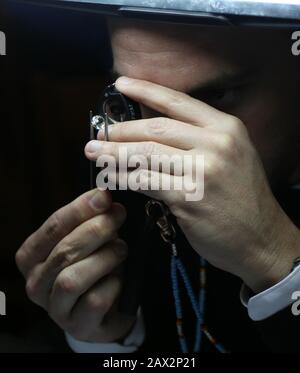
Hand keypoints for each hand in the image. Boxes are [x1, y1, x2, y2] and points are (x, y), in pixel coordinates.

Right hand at [16, 189, 135, 341]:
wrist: (105, 305)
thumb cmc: (92, 266)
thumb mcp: (86, 240)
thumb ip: (89, 220)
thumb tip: (103, 197)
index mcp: (32, 256)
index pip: (53, 228)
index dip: (79, 210)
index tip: (103, 196)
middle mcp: (36, 283)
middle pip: (64, 251)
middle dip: (95, 230)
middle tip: (118, 216)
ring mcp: (55, 308)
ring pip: (73, 279)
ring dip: (104, 258)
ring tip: (121, 249)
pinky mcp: (78, 325)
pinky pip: (95, 301)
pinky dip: (112, 284)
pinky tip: (119, 277)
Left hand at [85, 77, 299, 292]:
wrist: (261, 238)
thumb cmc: (241, 198)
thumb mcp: (230, 157)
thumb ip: (197, 140)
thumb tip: (154, 131)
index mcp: (226, 128)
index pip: (178, 102)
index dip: (145, 90)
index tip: (121, 84)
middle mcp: (216, 144)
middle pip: (156, 128)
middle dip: (121, 130)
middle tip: (100, 133)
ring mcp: (203, 171)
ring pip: (146, 154)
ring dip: (114, 153)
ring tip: (95, 152)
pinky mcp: (188, 198)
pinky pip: (146, 182)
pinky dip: (124, 178)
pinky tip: (111, 177)